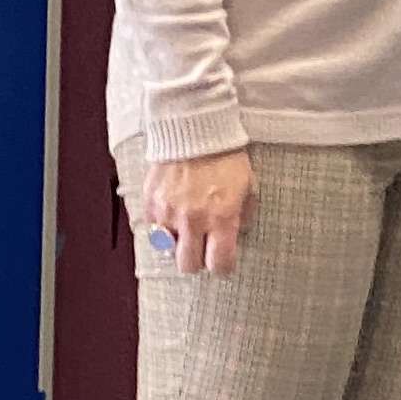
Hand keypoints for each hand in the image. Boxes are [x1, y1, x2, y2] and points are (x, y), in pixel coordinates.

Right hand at [144, 148, 253, 277]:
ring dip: (177, 245)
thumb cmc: (226, 159)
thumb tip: (237, 235)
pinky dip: (163, 228)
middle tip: (201, 249)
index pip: (219, 263)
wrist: (194, 132)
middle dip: (197, 261)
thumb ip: (244, 215)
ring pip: (167, 251)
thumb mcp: (249, 187)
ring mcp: (169, 213)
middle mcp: (194, 220)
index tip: (222, 261)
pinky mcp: (151, 204)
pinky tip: (173, 216)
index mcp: (222, 218)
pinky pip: (154, 230)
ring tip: (185, 231)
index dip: (222, 266)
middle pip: (188, 265)